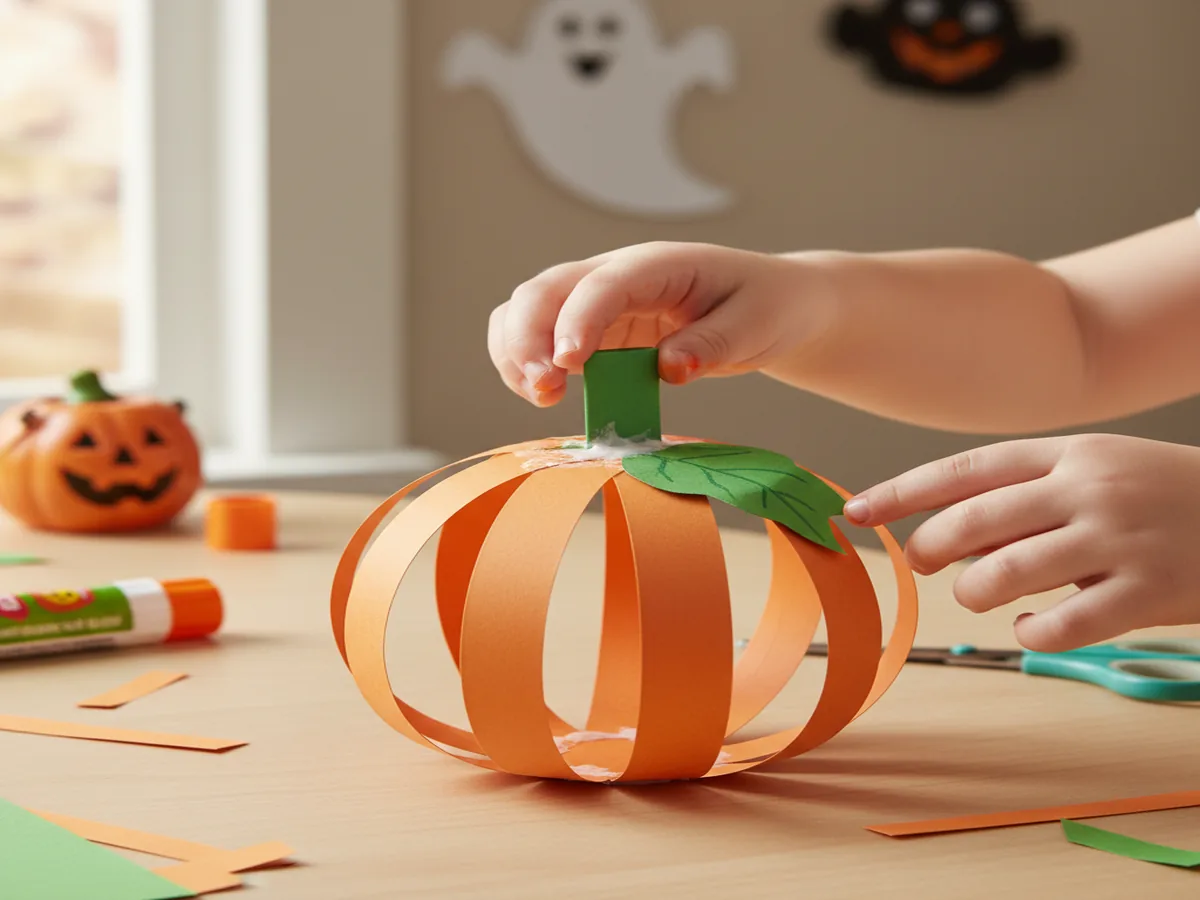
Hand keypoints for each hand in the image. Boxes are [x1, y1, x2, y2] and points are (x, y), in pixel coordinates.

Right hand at [487, 242, 834, 405]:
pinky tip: (543, 392)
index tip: (566, 365)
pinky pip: (540, 338)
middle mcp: (616, 275)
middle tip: (544, 391)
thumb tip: (668, 370)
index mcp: (657, 265)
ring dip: (516, 351)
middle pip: (545, 291)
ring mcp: (597, 302)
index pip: (603, 284)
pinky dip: (525, 362)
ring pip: (528, 310)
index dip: (578, 321)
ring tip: (539, 395)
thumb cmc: (766, 306)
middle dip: (528, 338)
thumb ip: (711, 345)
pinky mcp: (592, 330)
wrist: (773, 304)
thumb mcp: (754, 326)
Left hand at [843, 434, 1199, 651]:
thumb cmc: (1162, 494)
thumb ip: (1025, 491)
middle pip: (972, 523)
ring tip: (986, 593)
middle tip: (921, 562)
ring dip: (977, 593)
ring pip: (1004, 575)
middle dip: (928, 548)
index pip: (965, 469)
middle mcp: (1088, 488)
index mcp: (1070, 453)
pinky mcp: (1149, 591)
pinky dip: (1033, 633)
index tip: (854, 510)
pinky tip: (1038, 625)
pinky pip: (1060, 624)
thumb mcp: (1097, 468)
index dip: (902, 491)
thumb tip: (940, 528)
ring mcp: (1119, 538)